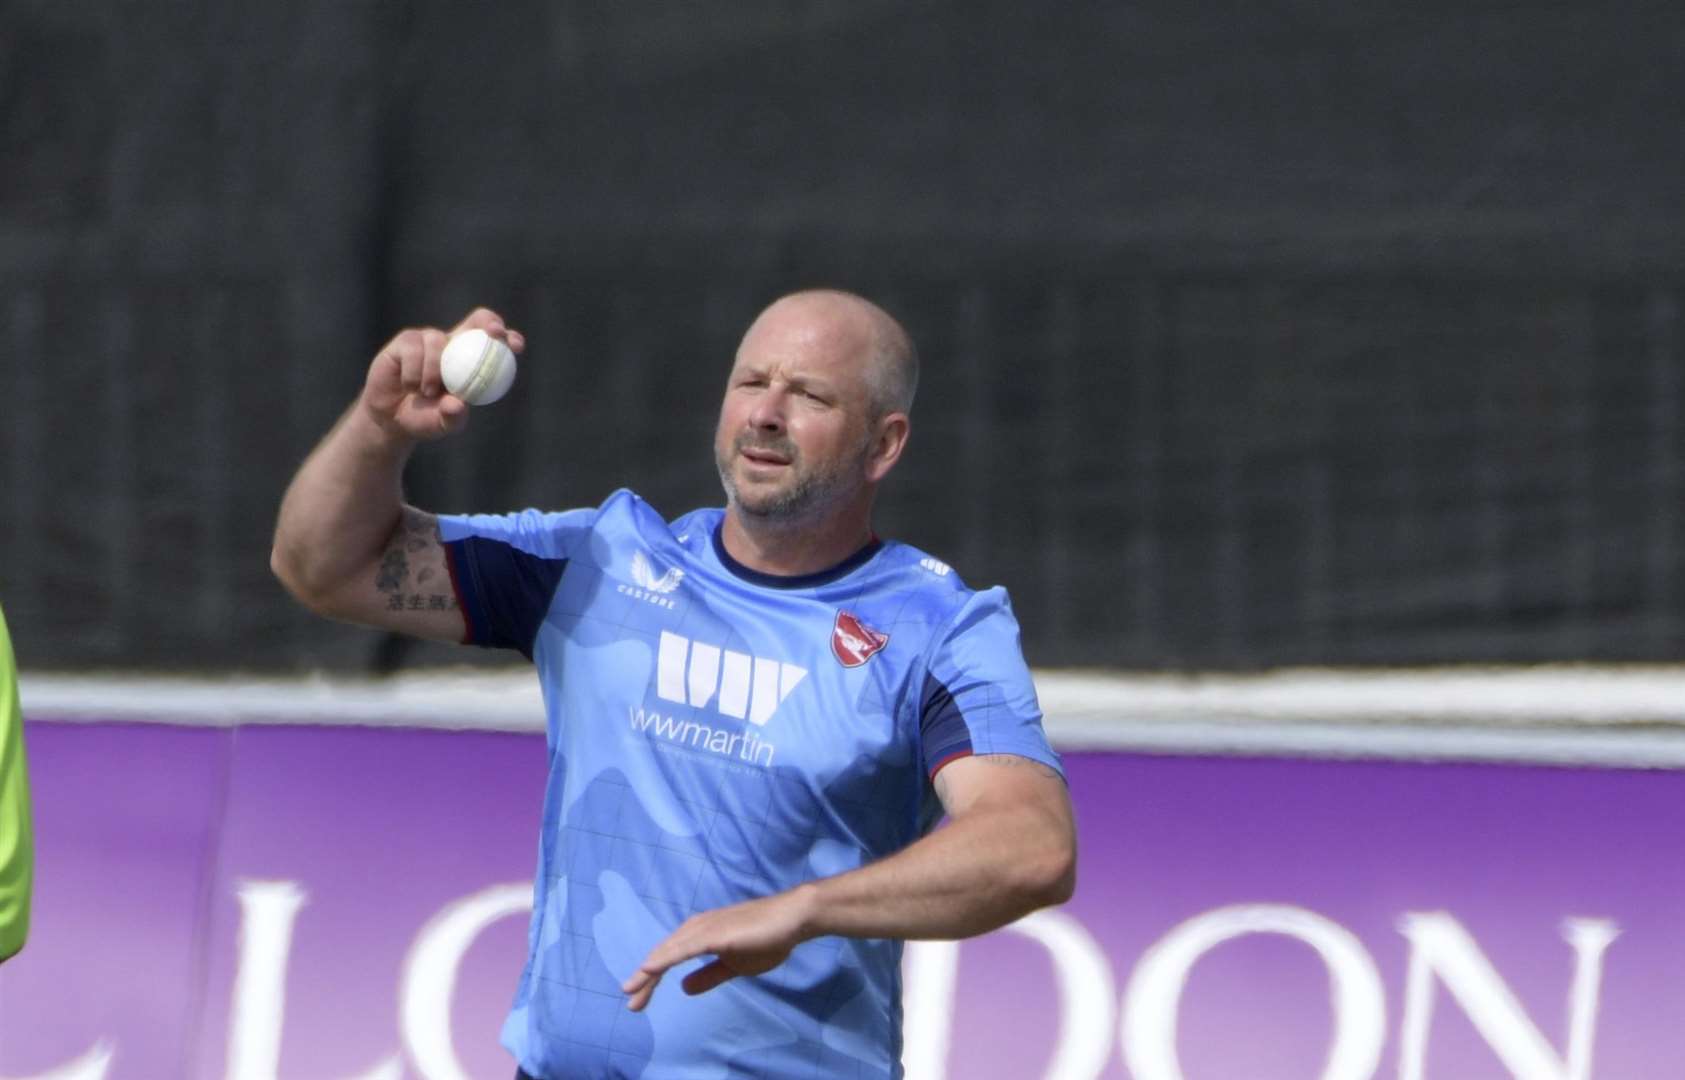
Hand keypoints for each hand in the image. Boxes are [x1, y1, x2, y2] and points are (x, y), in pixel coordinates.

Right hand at [360, 308, 525, 441]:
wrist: (391, 418)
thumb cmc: (426, 419)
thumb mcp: (443, 424)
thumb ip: (453, 417)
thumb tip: (457, 405)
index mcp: (473, 362)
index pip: (495, 342)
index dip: (508, 338)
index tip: (514, 346)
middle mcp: (455, 345)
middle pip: (479, 319)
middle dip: (489, 323)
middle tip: (493, 335)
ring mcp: (430, 339)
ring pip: (438, 341)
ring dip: (433, 370)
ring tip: (425, 392)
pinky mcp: (406, 341)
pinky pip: (413, 348)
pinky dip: (413, 372)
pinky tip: (409, 385)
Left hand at [621, 886, 816, 1011]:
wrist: (791, 919)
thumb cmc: (765, 939)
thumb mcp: (733, 965)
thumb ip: (708, 976)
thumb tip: (684, 988)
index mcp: (699, 935)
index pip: (669, 959)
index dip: (652, 980)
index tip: (637, 1001)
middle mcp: (696, 928)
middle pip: (663, 955)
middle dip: (644, 980)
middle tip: (630, 1004)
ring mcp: (705, 928)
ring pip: (669, 952)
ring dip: (648, 972)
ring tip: (631, 990)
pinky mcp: (715, 933)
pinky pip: (684, 948)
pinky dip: (665, 958)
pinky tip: (649, 968)